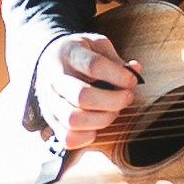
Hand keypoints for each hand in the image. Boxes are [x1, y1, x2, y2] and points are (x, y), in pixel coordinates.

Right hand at [36, 31, 141, 149]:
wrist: (48, 61)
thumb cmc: (79, 54)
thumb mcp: (96, 45)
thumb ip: (116, 59)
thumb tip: (135, 71)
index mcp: (68, 53)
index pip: (94, 66)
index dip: (119, 76)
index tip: (132, 80)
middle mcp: (54, 78)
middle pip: (83, 96)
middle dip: (114, 101)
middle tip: (127, 97)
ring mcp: (49, 101)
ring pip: (74, 120)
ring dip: (103, 119)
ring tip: (113, 111)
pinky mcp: (51, 120)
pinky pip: (68, 138)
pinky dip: (88, 136)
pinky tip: (97, 124)